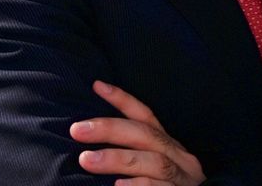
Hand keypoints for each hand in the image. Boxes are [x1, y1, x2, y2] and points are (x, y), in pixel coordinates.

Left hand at [70, 80, 205, 185]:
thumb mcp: (156, 170)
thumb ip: (137, 156)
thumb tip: (94, 147)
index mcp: (171, 147)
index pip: (147, 117)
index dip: (123, 100)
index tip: (96, 85)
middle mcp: (180, 159)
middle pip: (147, 136)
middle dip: (111, 129)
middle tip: (77, 130)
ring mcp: (183, 180)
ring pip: (155, 162)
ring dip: (118, 159)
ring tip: (86, 160)